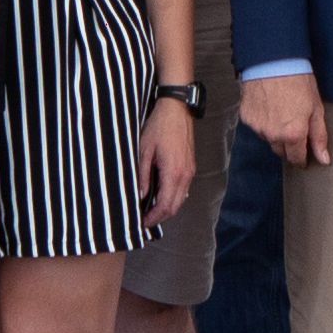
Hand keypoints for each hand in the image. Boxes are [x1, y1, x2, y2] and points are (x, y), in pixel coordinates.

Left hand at [138, 99, 197, 227]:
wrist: (177, 109)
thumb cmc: (158, 127)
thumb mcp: (144, 151)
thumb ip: (143, 176)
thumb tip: (141, 196)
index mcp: (173, 172)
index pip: (165, 205)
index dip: (153, 217)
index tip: (142, 223)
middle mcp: (185, 175)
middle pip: (175, 206)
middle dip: (160, 217)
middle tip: (144, 221)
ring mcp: (190, 171)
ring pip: (181, 199)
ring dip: (167, 208)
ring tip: (150, 211)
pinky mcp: (191, 166)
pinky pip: (184, 189)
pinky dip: (173, 198)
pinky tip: (160, 196)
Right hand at [242, 71, 331, 168]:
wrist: (273, 60)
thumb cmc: (297, 79)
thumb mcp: (316, 107)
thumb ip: (319, 136)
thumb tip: (324, 159)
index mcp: (293, 134)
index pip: (296, 159)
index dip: (302, 157)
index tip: (303, 153)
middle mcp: (273, 135)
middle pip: (281, 152)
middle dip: (289, 145)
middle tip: (294, 127)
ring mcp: (258, 127)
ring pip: (268, 140)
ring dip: (275, 133)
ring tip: (281, 112)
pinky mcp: (246, 118)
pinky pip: (257, 127)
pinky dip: (263, 122)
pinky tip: (270, 107)